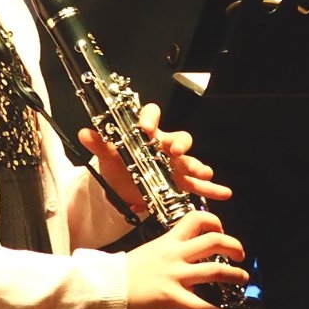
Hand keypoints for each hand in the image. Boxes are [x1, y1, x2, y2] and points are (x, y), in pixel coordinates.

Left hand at [79, 102, 232, 218]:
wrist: (122, 188)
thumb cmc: (119, 165)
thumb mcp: (107, 155)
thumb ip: (99, 143)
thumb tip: (85, 132)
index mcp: (146, 134)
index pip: (151, 116)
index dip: (150, 118)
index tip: (144, 127)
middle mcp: (164, 146)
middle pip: (179, 137)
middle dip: (180, 143)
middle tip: (175, 149)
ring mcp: (174, 165)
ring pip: (190, 161)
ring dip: (197, 165)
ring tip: (204, 172)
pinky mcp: (179, 183)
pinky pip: (197, 184)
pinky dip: (211, 188)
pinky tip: (223, 192)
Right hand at [123, 210, 246, 308]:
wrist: (107, 286)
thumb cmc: (127, 270)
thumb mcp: (151, 251)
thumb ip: (172, 252)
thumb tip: (189, 260)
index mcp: (170, 240)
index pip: (196, 219)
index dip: (214, 221)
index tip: (221, 230)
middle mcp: (176, 254)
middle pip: (213, 241)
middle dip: (233, 246)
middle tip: (240, 254)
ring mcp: (175, 275)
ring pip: (214, 271)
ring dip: (234, 275)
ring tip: (242, 278)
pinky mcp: (172, 297)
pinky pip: (201, 306)